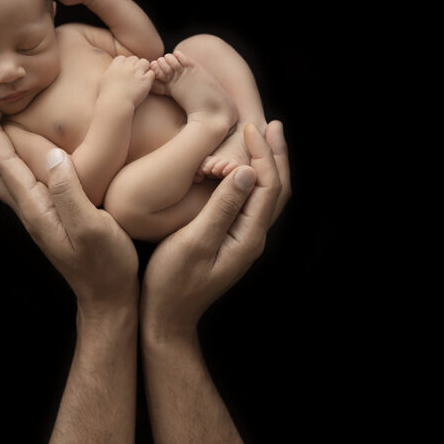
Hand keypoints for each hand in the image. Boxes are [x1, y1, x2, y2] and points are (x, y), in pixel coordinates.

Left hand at [0, 107, 138, 312]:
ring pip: (5, 180)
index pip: (6, 166)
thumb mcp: (92, 227)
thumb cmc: (106, 265)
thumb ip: (70, 193)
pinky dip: (13, 165)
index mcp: (36, 210)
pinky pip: (22, 186)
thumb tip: (52, 157)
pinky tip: (26, 161)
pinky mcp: (51, 222)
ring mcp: (39, 219)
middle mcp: (31, 213)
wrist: (108, 299)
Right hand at [99, 55, 154, 108]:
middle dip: (135, 65)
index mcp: (115, 66)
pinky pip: (152, 73)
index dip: (125, 64)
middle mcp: (126, 67)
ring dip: (144, 68)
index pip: (122, 58)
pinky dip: (150, 77)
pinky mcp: (145, 81)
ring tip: (143, 77)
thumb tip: (110, 72)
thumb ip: (108, 74)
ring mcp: (136, 73)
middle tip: (135, 74)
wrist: (115, 104)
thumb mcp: (102, 81)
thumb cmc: (106, 96)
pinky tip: (147, 83)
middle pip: (134, 59)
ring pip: (144, 63)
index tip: (125, 71)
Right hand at [142, 122, 290, 340]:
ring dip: (266, 165)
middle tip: (271, 125)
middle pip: (276, 191)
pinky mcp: (229, 240)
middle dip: (275, 156)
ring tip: (262, 139)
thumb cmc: (173, 283)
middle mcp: (252, 237)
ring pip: (265, 197)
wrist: (166, 319)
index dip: (262, 154)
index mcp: (248, 236)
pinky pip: (250, 203)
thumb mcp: (195, 241)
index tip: (249, 127)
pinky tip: (237, 168)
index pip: (268, 187)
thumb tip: (246, 172)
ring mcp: (242, 240)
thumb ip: (222, 207)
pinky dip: (250, 179)